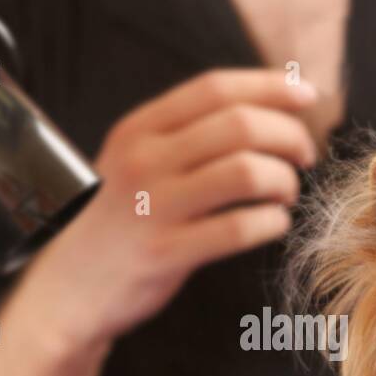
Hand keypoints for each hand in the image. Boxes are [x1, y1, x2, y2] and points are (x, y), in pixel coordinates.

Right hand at [10, 69, 317, 361]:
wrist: (69, 289)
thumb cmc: (118, 223)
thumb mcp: (134, 162)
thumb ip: (185, 135)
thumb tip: (264, 110)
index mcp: (138, 128)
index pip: (215, 88)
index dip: (269, 86)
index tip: (306, 96)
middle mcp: (143, 160)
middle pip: (239, 125)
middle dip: (289, 135)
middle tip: (304, 155)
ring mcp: (153, 207)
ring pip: (246, 172)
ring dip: (283, 181)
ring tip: (286, 194)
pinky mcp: (165, 253)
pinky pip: (238, 228)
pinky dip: (270, 223)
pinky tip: (273, 225)